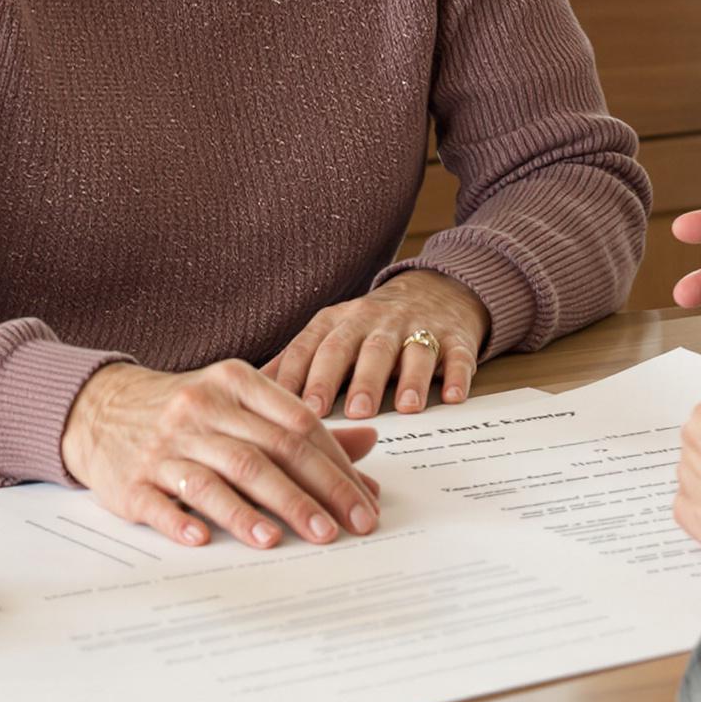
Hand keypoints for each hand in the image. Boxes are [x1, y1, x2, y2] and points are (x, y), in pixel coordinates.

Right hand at [60, 359, 381, 551]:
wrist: (101, 407)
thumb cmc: (188, 411)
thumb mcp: (242, 401)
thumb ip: (300, 425)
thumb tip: (370, 444)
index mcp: (236, 383)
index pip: (299, 424)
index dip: (337, 466)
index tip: (366, 503)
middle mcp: (201, 409)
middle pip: (267, 453)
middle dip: (311, 494)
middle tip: (344, 529)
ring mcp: (165, 445)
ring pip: (219, 476)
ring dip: (253, 511)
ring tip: (284, 540)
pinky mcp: (131, 480)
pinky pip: (160, 502)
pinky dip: (181, 521)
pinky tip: (203, 540)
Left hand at [262, 270, 490, 418]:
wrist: (437, 289)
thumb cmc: (371, 326)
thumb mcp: (332, 334)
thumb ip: (295, 363)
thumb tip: (242, 393)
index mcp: (340, 322)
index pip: (316, 347)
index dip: (306, 376)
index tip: (295, 410)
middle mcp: (376, 321)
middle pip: (361, 347)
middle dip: (356, 379)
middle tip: (351, 412)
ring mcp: (418, 326)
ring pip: (410, 349)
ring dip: (408, 377)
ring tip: (405, 408)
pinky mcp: (455, 336)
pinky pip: (458, 353)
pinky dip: (458, 373)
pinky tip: (454, 395)